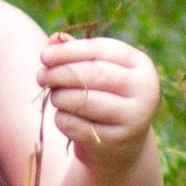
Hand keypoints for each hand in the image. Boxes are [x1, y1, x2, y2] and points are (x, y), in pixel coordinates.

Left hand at [39, 33, 158, 167]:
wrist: (121, 146)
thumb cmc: (105, 97)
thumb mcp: (97, 72)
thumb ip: (76, 53)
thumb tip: (53, 39)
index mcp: (141, 65)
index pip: (101, 49)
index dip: (69, 51)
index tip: (44, 55)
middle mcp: (145, 90)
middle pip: (93, 74)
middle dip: (60, 73)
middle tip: (40, 76)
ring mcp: (134, 118)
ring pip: (82, 100)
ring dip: (59, 96)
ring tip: (55, 96)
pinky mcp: (116, 141)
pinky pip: (75, 125)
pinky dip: (61, 118)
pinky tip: (64, 117)